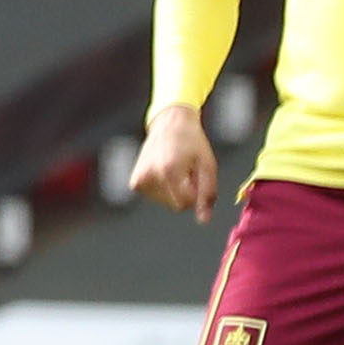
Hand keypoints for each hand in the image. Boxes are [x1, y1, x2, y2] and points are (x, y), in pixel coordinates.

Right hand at [127, 100, 220, 217]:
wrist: (170, 124)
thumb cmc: (192, 142)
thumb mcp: (207, 166)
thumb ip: (207, 195)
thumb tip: (203, 220)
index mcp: (168, 171)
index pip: (185, 204)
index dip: (196, 193)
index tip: (196, 175)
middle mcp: (150, 175)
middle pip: (176, 205)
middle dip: (185, 192)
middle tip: (186, 170)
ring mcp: (140, 180)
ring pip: (166, 202)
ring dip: (175, 190)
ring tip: (176, 168)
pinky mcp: (135, 182)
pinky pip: (156, 197)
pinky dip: (164, 189)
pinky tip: (164, 172)